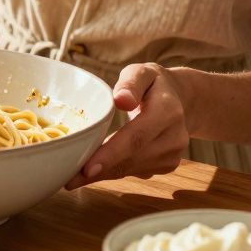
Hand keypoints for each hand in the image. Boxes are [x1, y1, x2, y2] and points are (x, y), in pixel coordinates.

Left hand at [65, 63, 189, 189]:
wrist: (182, 100)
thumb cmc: (153, 84)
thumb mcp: (142, 72)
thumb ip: (131, 82)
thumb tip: (121, 100)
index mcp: (168, 111)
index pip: (136, 137)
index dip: (111, 154)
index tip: (87, 168)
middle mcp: (174, 137)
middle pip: (131, 158)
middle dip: (98, 170)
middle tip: (68, 178)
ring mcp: (172, 155)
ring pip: (131, 169)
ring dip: (102, 175)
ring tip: (74, 176)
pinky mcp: (167, 165)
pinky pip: (134, 172)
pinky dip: (112, 172)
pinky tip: (94, 170)